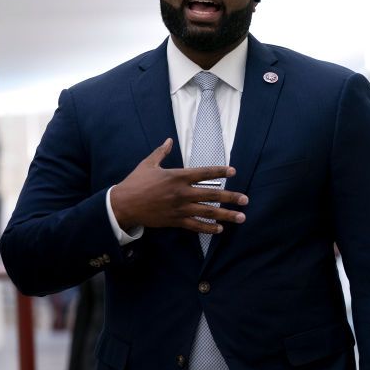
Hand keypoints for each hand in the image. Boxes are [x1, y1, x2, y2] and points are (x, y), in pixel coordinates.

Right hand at [110, 138, 248, 233]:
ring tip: (241, 217)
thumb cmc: (136, 182)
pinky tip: (220, 229)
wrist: (123, 204)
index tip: (233, 171)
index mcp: (178, 176)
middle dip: (231, 197)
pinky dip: (208, 228)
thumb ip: (161, 152)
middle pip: (212, 194)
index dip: (220, 171)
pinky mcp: (175, 220)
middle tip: (245, 200)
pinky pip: (195, 225)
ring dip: (226, 215)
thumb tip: (168, 140)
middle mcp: (182, 192)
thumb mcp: (148, 164)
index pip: (204, 172)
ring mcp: (180, 208)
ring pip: (208, 212)